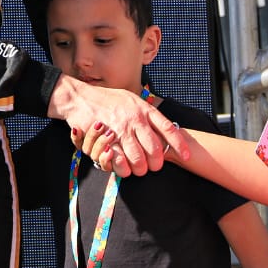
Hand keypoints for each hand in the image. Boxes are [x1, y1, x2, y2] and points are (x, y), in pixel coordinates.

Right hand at [51, 75, 187, 175]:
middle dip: (157, 163)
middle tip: (154, 166)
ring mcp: (121, 130)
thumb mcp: (132, 99)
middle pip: (155, 149)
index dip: (179, 145)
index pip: (168, 129)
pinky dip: (124, 169)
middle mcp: (135, 119)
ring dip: (141, 169)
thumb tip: (163, 126)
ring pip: (139, 159)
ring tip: (139, 168)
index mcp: (144, 109)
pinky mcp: (106, 140)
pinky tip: (125, 168)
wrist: (81, 98)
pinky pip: (121, 162)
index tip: (186, 156)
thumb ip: (147, 112)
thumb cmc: (108, 100)